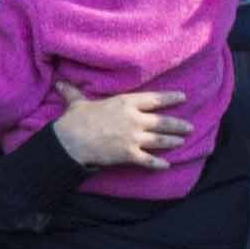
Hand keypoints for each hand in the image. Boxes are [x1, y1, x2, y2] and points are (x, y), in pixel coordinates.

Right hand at [52, 86, 181, 171]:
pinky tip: (167, 165)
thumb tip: (60, 83)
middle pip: (162, 122)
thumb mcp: (76, 102)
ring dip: (173, 141)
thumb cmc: (75, 120)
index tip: (183, 97)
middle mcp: (134, 119)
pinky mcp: (130, 155)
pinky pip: (149, 160)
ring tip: (182, 141)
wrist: (72, 142)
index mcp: (125, 103)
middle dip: (178, 124)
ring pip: (160, 140)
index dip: (170, 98)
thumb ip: (73, 92)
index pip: (154, 99)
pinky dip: (159, 164)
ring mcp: (134, 138)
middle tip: (189, 127)